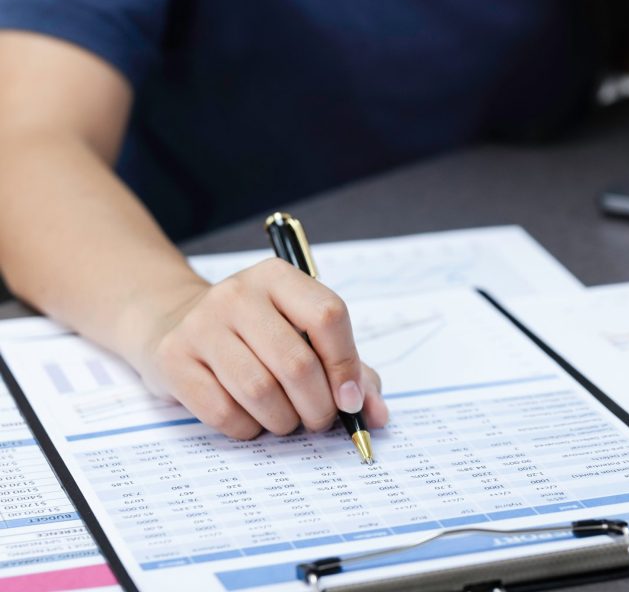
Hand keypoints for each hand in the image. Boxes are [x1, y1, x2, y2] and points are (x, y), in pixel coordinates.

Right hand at [135, 258, 387, 438]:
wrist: (174, 321)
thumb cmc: (257, 333)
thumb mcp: (303, 333)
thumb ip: (348, 369)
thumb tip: (376, 415)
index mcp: (278, 277)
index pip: (327, 317)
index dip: (346, 366)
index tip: (351, 400)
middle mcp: (238, 294)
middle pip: (297, 363)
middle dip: (318, 406)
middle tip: (318, 419)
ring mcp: (201, 325)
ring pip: (260, 393)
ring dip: (283, 421)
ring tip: (286, 420)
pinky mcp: (174, 359)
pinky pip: (223, 412)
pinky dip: (247, 429)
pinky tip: (251, 419)